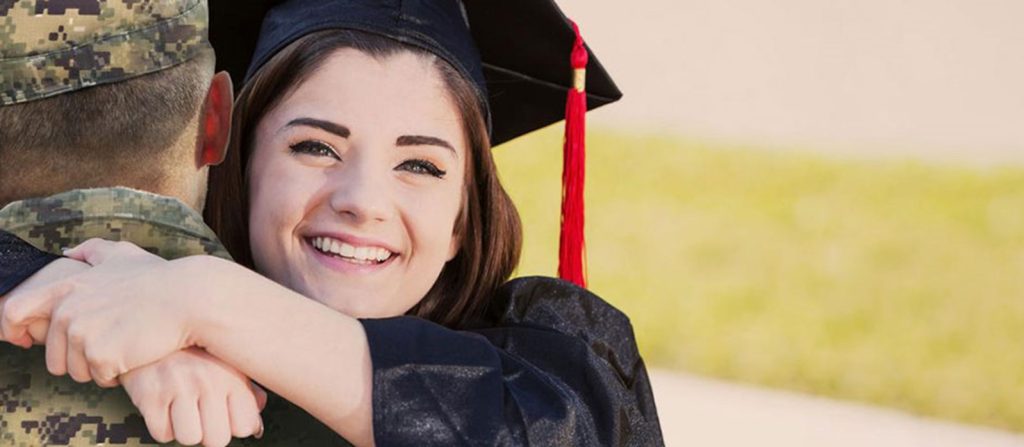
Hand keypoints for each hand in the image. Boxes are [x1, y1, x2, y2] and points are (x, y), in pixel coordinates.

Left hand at [0, 239, 199, 385]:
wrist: (189, 299)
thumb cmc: (160, 278)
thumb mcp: (123, 255)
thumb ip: (91, 250)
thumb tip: (68, 252)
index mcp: (66, 289)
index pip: (14, 311)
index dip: (13, 329)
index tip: (26, 340)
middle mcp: (67, 312)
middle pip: (53, 358)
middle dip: (79, 360)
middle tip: (108, 347)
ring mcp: (82, 335)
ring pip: (76, 372)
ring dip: (98, 369)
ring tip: (124, 349)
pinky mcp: (100, 356)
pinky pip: (99, 378)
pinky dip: (116, 374)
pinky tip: (134, 355)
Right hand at [122, 348, 266, 446]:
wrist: (150, 325)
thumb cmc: (194, 351)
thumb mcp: (228, 364)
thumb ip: (247, 394)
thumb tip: (256, 427)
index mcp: (232, 375)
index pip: (245, 427)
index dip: (234, 427)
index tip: (226, 415)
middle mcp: (208, 380)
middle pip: (217, 439)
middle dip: (208, 432)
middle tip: (200, 412)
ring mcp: (178, 386)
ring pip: (189, 438)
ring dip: (184, 429)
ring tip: (182, 407)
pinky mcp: (149, 394)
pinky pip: (162, 433)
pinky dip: (161, 425)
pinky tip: (164, 405)